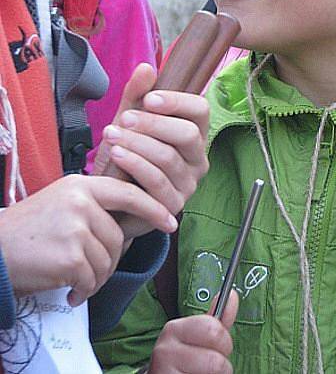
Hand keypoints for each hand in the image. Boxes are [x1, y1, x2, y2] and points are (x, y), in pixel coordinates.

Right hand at [0, 175, 176, 305]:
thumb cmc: (27, 231)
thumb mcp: (62, 201)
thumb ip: (93, 205)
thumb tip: (130, 223)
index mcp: (81, 184)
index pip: (128, 193)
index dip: (153, 209)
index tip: (170, 221)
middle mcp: (81, 201)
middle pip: (118, 237)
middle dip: (109, 260)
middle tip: (90, 271)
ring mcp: (76, 227)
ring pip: (107, 260)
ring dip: (94, 278)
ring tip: (74, 279)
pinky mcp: (70, 255)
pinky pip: (92, 278)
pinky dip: (83, 290)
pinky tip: (68, 290)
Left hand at [93, 63, 209, 241]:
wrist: (109, 201)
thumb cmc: (124, 160)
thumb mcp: (127, 122)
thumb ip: (136, 96)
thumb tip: (146, 68)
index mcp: (193, 133)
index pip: (200, 110)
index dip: (177, 101)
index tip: (149, 99)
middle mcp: (197, 158)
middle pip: (188, 134)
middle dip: (154, 124)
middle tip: (126, 118)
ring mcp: (188, 184)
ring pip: (169, 158)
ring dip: (138, 144)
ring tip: (112, 136)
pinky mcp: (173, 206)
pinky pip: (157, 182)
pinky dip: (135, 166)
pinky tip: (116, 156)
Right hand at [148, 290, 237, 372]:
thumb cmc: (184, 360)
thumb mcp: (198, 338)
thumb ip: (217, 320)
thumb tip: (232, 294)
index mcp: (174, 329)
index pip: (213, 330)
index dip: (224, 342)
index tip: (218, 347)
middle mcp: (165, 350)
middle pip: (216, 360)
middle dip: (222, 364)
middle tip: (210, 366)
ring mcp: (164, 371)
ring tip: (201, 373)